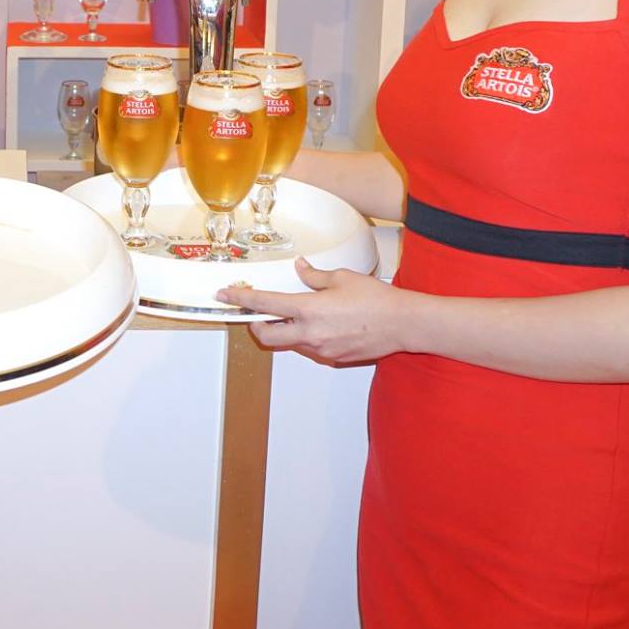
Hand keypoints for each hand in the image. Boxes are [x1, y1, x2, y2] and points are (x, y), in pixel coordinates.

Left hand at [218, 258, 414, 365]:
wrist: (403, 324)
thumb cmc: (377, 300)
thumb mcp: (342, 278)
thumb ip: (315, 276)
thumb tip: (301, 269)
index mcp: (309, 310)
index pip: (265, 305)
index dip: (241, 300)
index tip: (226, 296)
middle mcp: (311, 334)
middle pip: (267, 337)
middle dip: (256, 326)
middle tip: (257, 315)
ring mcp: (321, 350)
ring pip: (290, 344)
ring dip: (285, 331)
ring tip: (298, 314)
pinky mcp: (333, 359)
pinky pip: (310, 349)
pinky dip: (306, 337)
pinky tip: (321, 324)